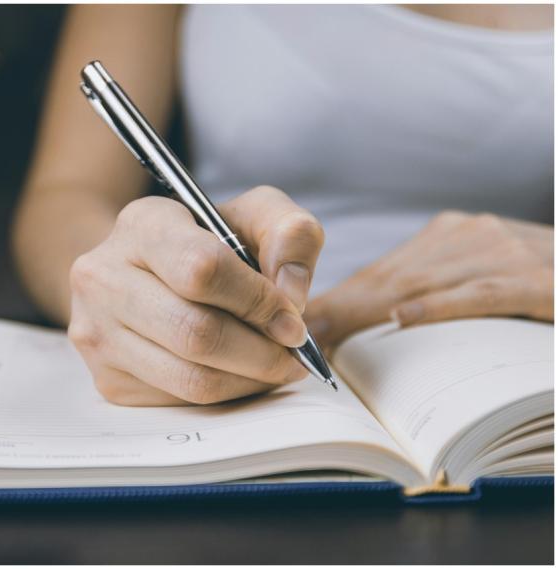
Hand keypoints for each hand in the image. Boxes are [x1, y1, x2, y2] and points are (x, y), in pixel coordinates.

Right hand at [68, 186, 324, 405]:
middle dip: (261, 352)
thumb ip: (290, 235)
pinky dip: (226, 395)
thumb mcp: (254, 217)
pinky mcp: (108, 380)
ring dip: (249, 380)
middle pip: (197, 333)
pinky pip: (181, 402)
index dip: (258, 301)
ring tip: (274, 365)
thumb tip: (291, 295)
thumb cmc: (208, 244)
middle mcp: (103, 277)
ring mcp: (98, 333)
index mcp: (142, 224)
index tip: (292, 320)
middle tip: (292, 353)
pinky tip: (239, 373)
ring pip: (191, 378)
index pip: (202, 270)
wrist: (144, 274)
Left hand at [305, 211, 553, 349]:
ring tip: (325, 334)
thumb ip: (437, 289)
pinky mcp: (540, 280)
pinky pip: (482, 293)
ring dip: (369, 311)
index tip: (298, 323)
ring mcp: (506, 253)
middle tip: (294, 335)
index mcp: (453, 237)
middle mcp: (471, 236)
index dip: (338, 298)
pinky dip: (441, 305)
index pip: (384, 271)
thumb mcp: (483, 274)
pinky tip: (404, 317)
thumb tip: (379, 324)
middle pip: (391, 277)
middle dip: (339, 308)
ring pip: (425, 283)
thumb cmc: (540, 281)